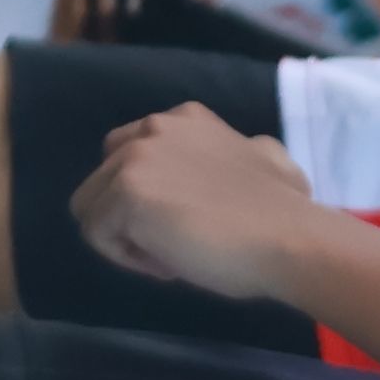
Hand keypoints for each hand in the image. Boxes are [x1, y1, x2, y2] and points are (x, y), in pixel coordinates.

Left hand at [72, 104, 332, 300]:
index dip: (150, 194)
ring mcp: (135, 158)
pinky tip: (169, 261)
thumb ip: (235, 150)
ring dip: (125, 237)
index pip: (129, 155)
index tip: (187, 219)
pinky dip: (126, 257)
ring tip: (170, 253)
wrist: (288, 237)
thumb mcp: (263, 156)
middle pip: (102, 179)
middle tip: (172, 239)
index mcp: (185, 118)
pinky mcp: (124, 193)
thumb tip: (250, 151)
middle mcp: (154, 127)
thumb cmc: (283, 209)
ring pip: (91, 208)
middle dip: (126, 213)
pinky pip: (97, 235)